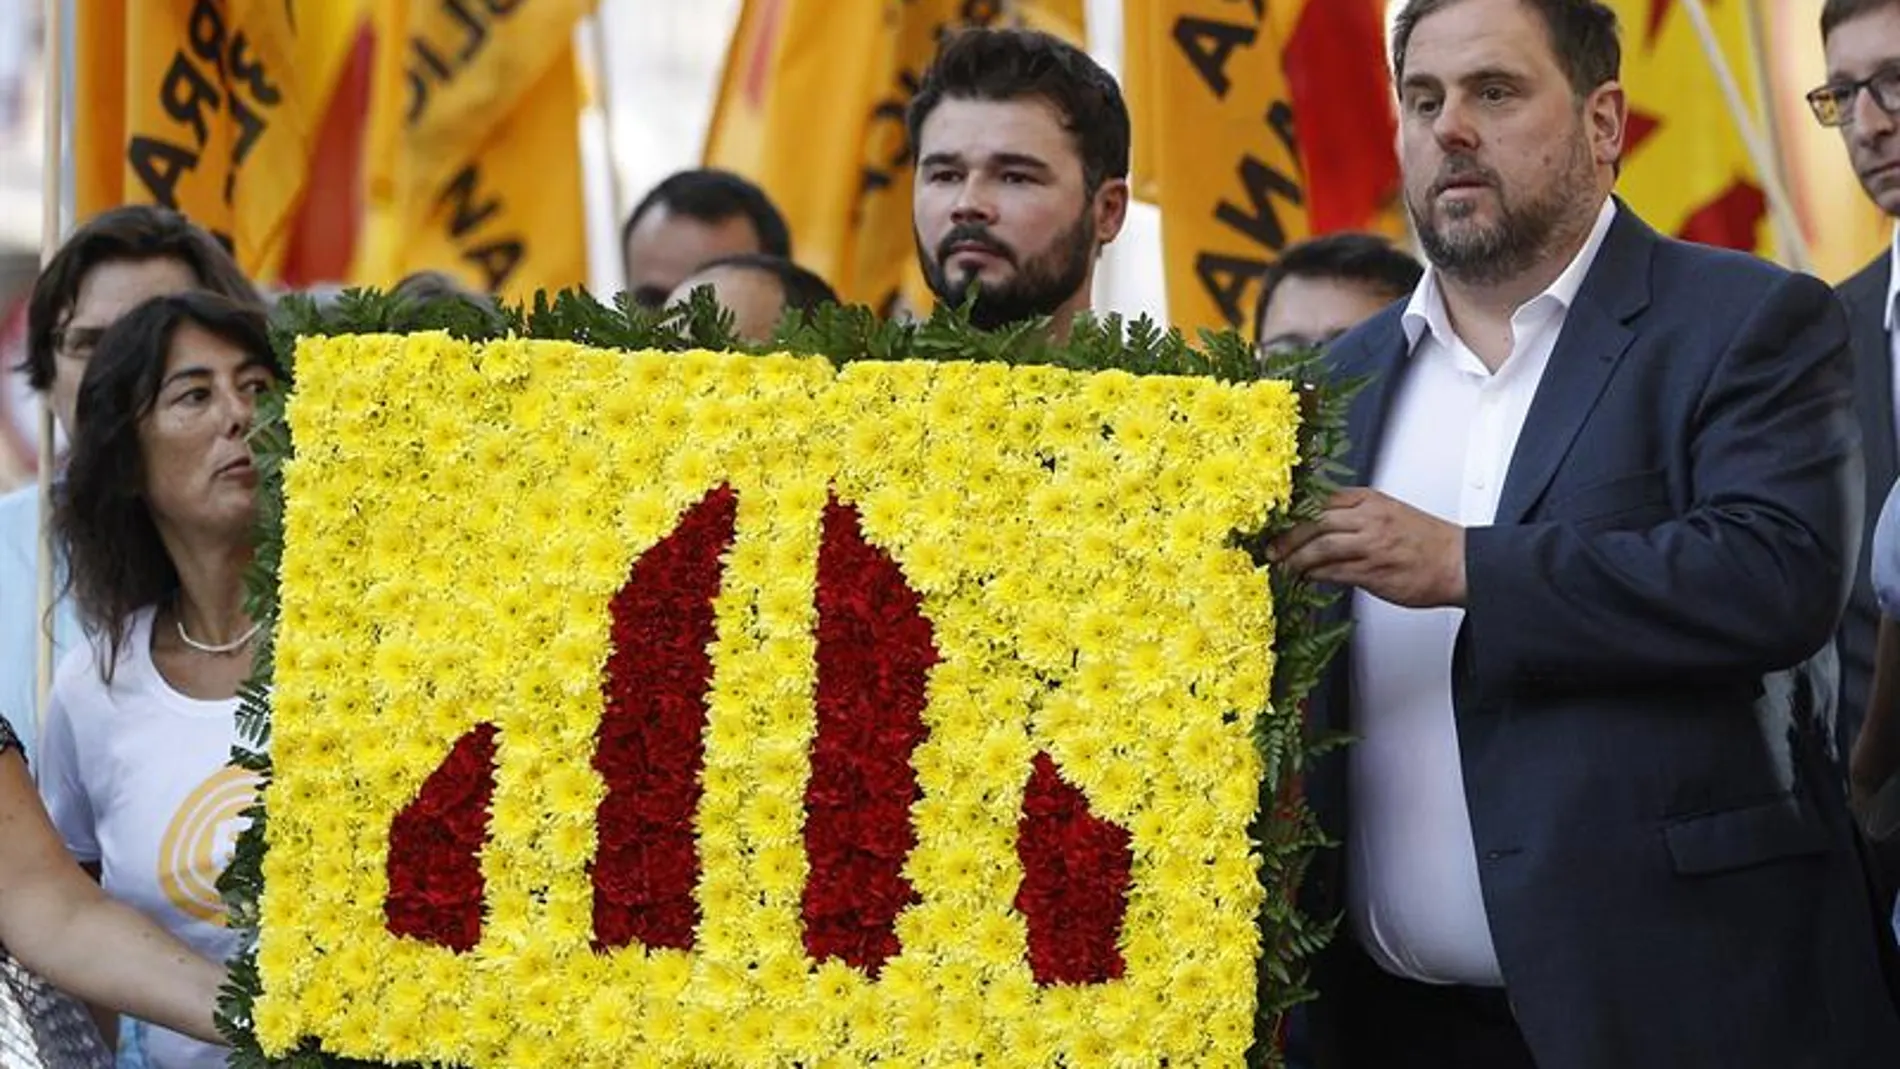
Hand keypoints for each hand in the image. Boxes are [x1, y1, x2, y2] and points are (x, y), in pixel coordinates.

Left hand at [1270, 488, 1467, 607]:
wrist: (1459, 563)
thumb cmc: (1426, 542)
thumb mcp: (1388, 513)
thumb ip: (1354, 516)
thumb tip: (1318, 527)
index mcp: (1370, 500)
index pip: (1320, 500)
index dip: (1293, 512)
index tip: (1275, 522)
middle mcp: (1368, 519)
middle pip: (1314, 521)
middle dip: (1287, 536)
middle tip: (1270, 547)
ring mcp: (1370, 545)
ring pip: (1320, 547)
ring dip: (1295, 559)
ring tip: (1282, 566)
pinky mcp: (1373, 572)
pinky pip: (1333, 572)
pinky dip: (1313, 576)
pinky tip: (1303, 578)